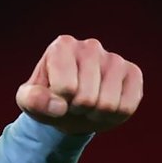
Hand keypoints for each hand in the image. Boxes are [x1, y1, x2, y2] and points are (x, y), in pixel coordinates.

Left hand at [16, 35, 142, 134]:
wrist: (67, 106)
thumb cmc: (46, 98)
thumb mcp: (28, 101)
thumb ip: (32, 100)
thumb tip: (59, 106)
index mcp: (62, 46)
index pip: (65, 87)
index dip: (58, 103)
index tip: (55, 98)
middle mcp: (91, 46)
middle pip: (87, 98)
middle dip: (76, 109)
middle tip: (72, 103)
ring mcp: (115, 59)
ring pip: (108, 104)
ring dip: (94, 114)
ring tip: (86, 106)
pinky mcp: (133, 73)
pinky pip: (127, 107)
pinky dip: (113, 116)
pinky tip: (103, 107)